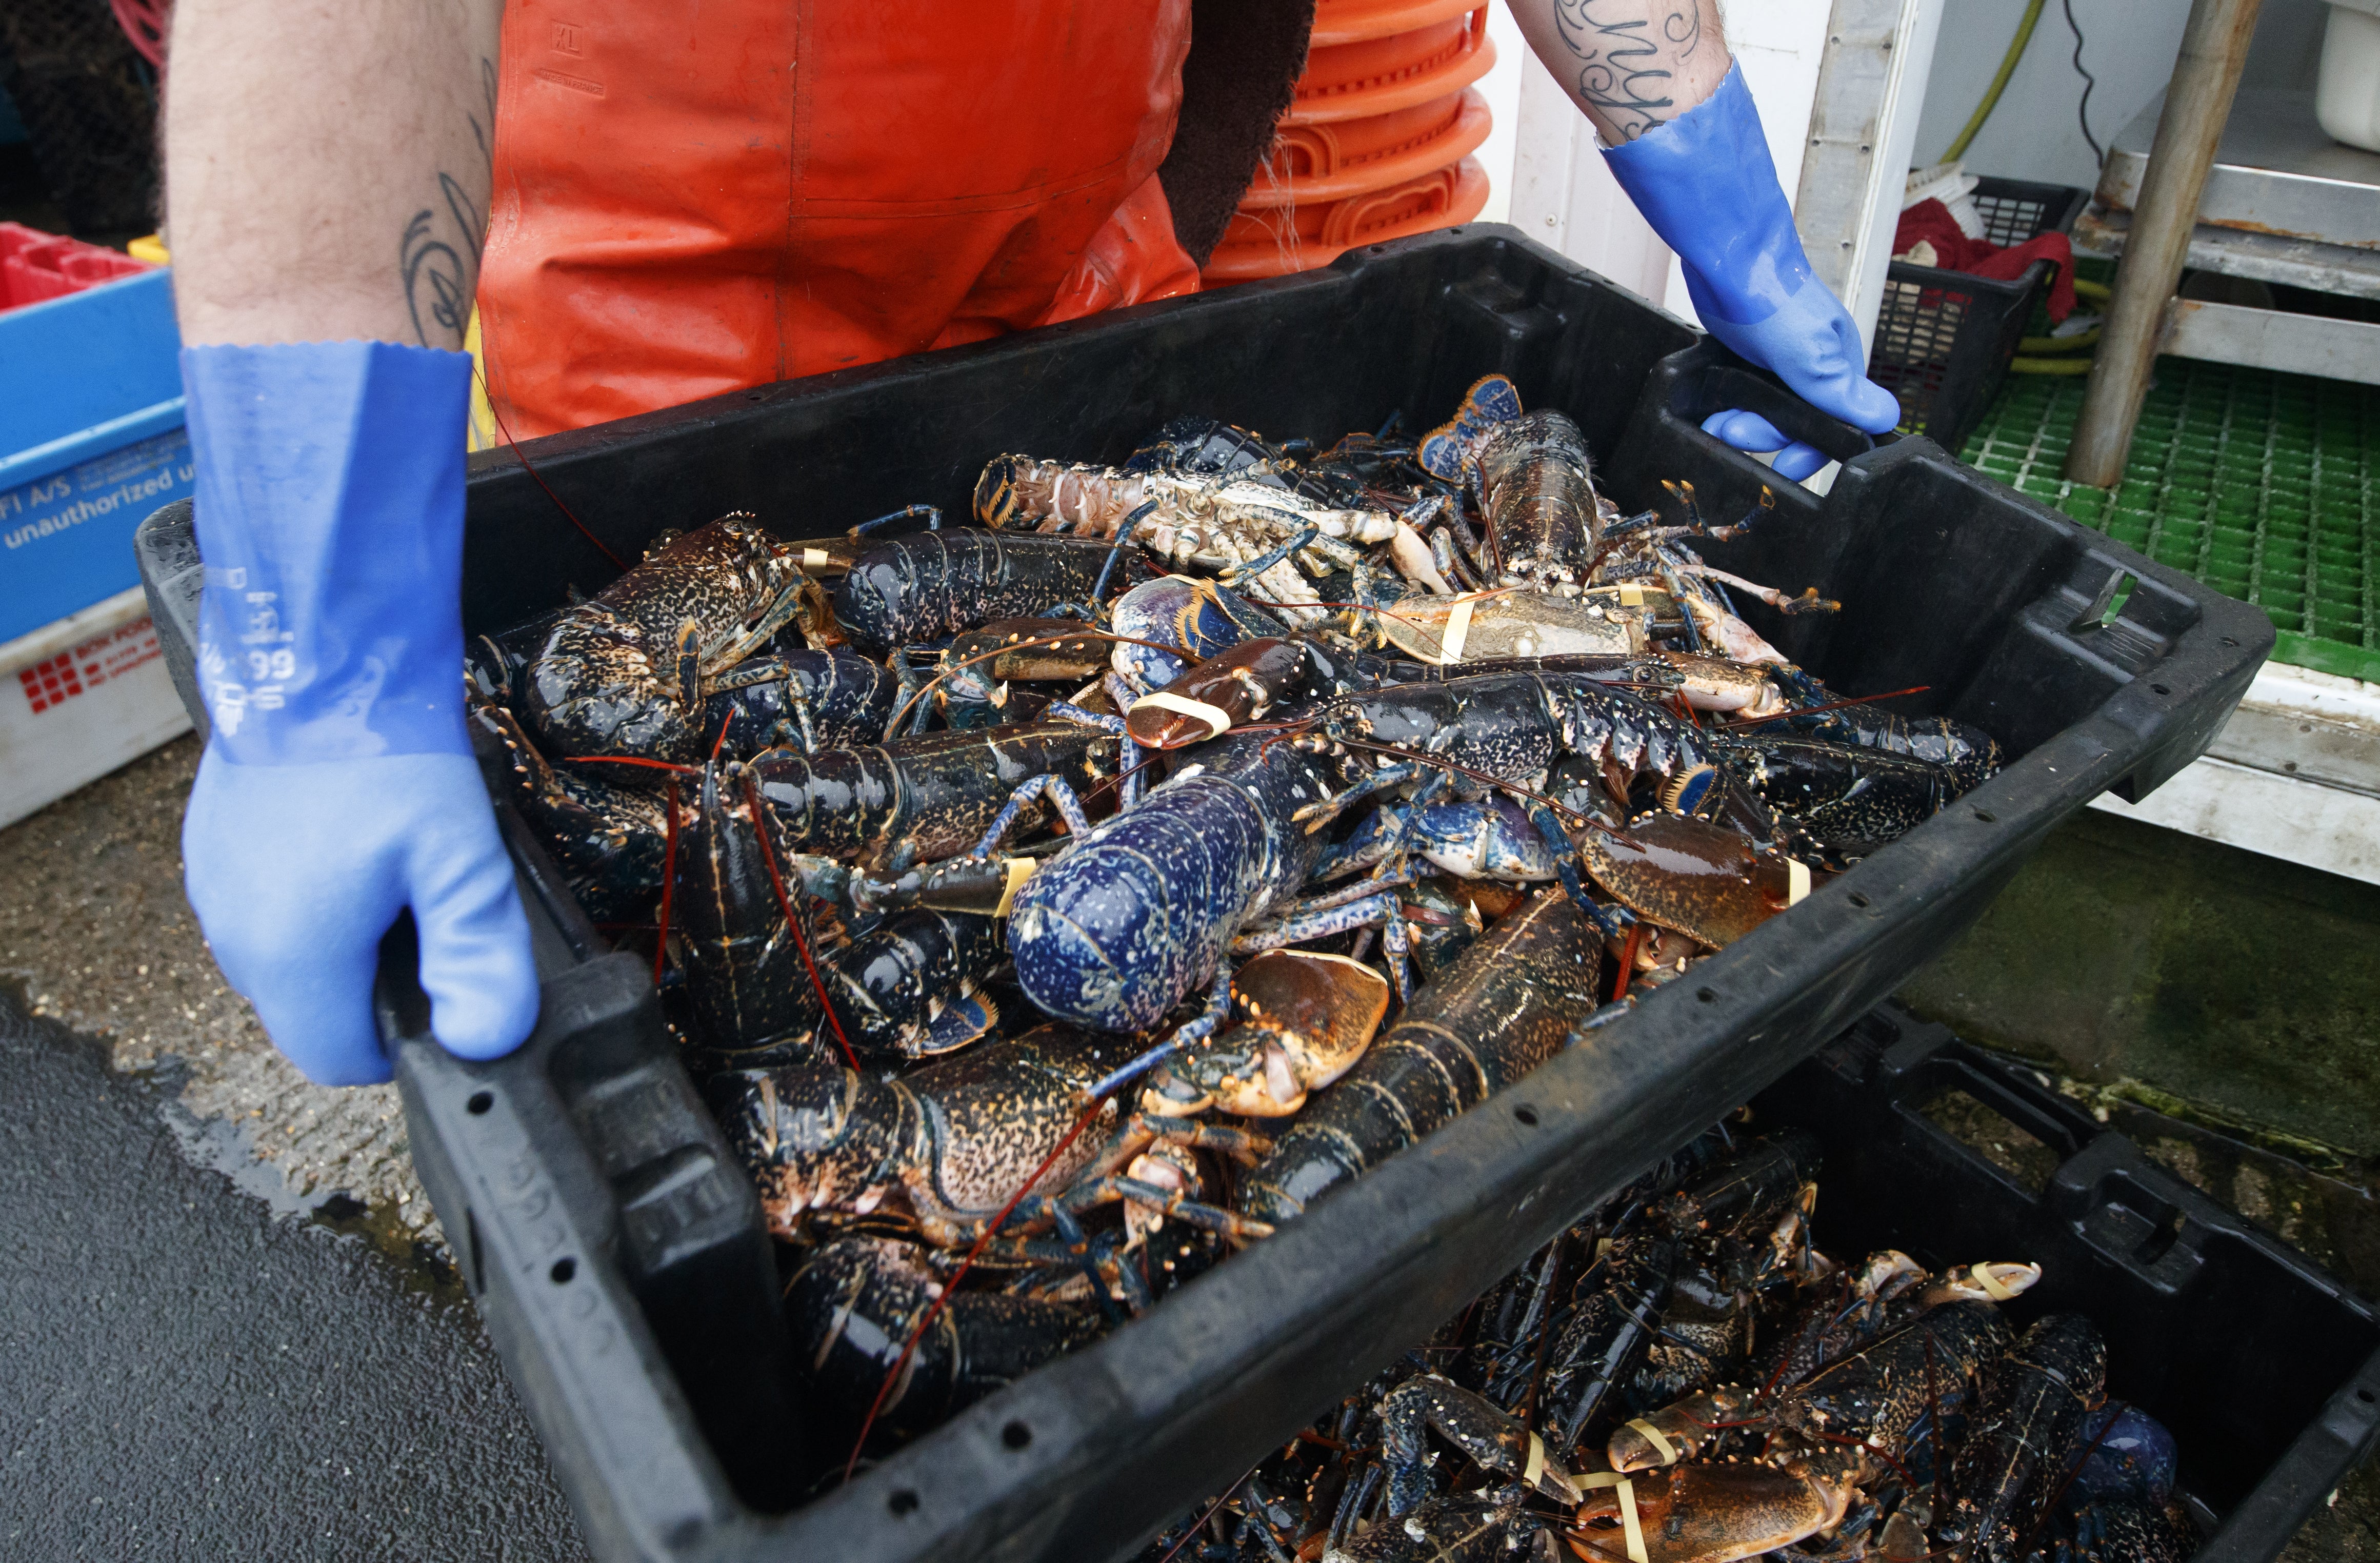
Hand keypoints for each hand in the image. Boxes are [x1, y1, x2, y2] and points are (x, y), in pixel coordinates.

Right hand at [184, 753, 537, 1084]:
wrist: (322, 659)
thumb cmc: (387, 751)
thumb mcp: (463, 862)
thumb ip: (477, 960)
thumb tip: (485, 1039)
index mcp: (292, 955)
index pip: (340, 1060)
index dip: (400, 1043)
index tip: (437, 994)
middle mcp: (236, 936)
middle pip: (312, 1014)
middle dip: (373, 988)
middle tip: (422, 916)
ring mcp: (213, 894)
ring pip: (287, 964)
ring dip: (341, 944)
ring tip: (389, 877)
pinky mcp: (209, 856)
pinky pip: (263, 913)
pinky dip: (309, 902)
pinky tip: (349, 852)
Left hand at [1601, 61, 1899, 480]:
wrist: (1727, 258)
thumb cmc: (1772, 294)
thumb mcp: (1809, 352)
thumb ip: (1838, 390)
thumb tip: (1887, 417)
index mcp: (1838, 368)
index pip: (1835, 426)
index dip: (1811, 451)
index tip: (1785, 466)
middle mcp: (1812, 368)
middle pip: (1793, 427)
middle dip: (1762, 436)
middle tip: (1732, 432)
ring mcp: (1779, 363)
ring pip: (1764, 415)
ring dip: (1740, 425)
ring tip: (1715, 422)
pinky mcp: (1749, 356)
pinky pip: (1741, 396)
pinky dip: (1726, 407)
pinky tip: (1710, 409)